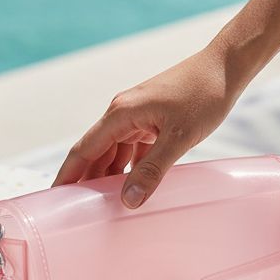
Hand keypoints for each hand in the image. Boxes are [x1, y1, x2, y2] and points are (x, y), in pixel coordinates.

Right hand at [52, 45, 234, 207]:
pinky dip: (130, 168)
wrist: (225, 67)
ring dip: (109, 177)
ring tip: (103, 206)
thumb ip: (152, 170)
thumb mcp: (179, 137)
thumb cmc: (203, 95)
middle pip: (95, 153)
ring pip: (114, 152)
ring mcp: (137, 117)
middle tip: (78, 212)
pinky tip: (132, 187)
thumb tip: (128, 200)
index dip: (68, 175)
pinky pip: (132, 149)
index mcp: (121, 114)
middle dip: (86, 181)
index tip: (54, 198)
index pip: (84, 150)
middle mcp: (122, 114)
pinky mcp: (152, 121)